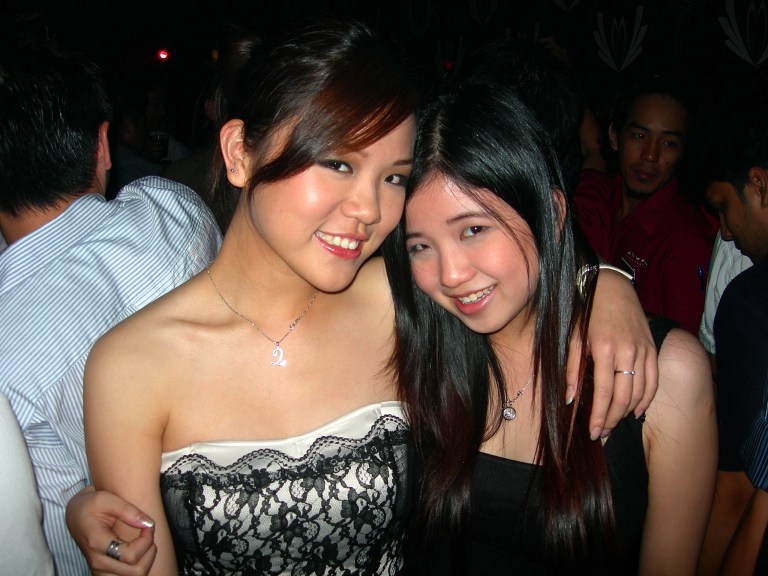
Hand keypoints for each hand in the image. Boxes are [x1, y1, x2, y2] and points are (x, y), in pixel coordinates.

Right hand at [66, 486, 156, 575]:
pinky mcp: (104, 572)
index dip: (146, 541)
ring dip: (146, 561)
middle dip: (150, 552)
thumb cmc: (89, 505)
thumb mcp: (105, 498)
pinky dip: (138, 566)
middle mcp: (97, 562)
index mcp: (96, 543)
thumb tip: (148, 523)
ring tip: (144, 542)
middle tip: (148, 534)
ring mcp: (100, 570)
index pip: (130, 556)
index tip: (149, 525)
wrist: (75, 515)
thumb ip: (127, 510)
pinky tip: (139, 551)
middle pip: (135, 572)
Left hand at [567, 268, 657, 439]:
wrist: (611, 287)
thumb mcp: (573, 339)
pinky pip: (653, 381)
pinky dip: (646, 399)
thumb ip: (573, 370)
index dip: (599, 416)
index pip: (604, 393)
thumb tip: (570, 399)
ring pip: (640, 392)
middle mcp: (627, 352)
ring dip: (627, 412)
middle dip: (613, 420)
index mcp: (603, 350)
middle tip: (603, 433)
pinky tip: (635, 410)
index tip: (594, 432)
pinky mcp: (652, 348)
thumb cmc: (586, 313)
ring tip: (615, 424)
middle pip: (623, 397)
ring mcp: (643, 350)